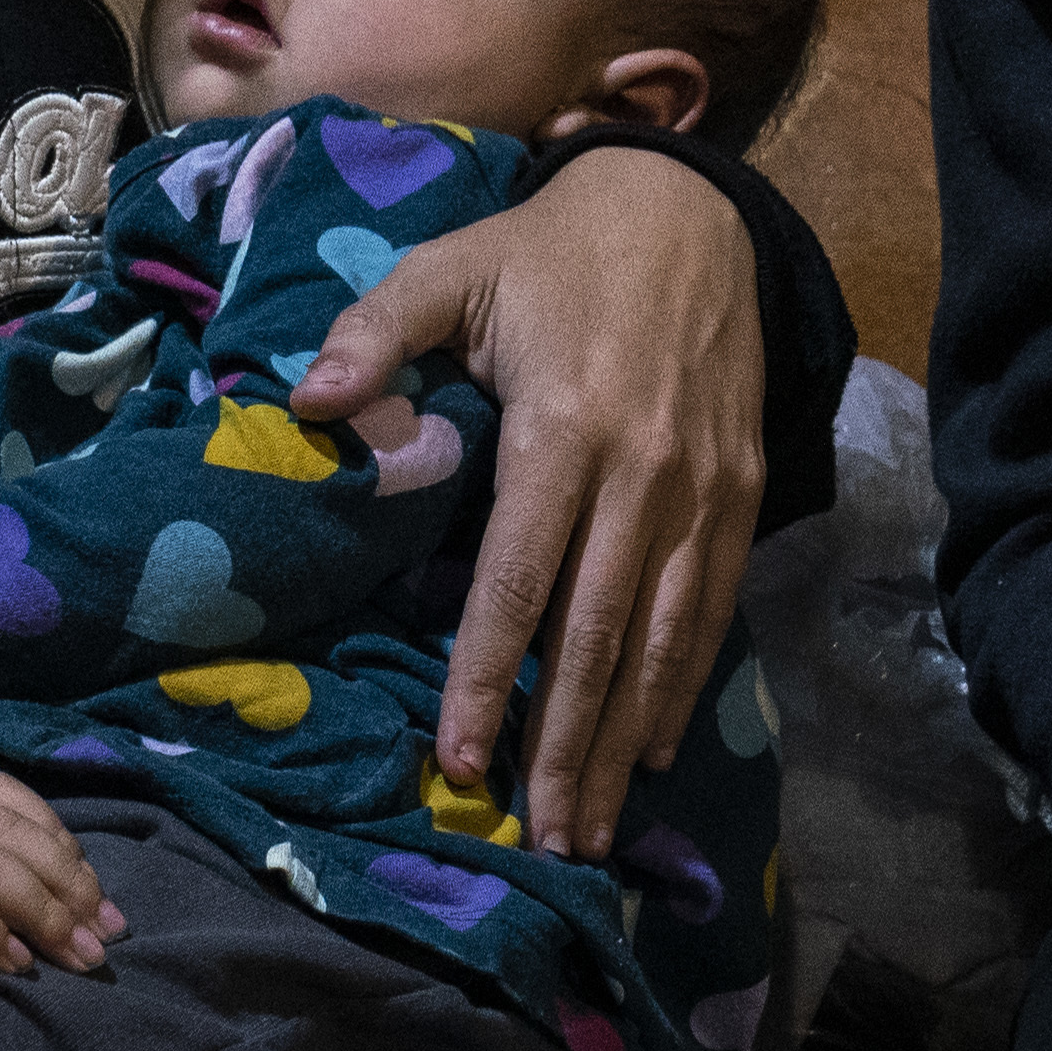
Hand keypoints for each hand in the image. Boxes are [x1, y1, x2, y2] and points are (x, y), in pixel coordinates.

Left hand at [286, 142, 763, 854]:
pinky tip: (653, 746)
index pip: (520, 578)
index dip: (492, 674)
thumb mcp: (453, 267)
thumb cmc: (549, 251)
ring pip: (661, 637)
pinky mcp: (741, 491)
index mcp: (563, 426)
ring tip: (593, 824)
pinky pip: (710, 606)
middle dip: (567, 743)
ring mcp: (702, 488)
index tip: (464, 757)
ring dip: (626, 738)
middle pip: (597, 632)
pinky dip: (684, 683)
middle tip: (542, 837)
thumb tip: (311, 401)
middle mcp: (642, 471)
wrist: (690, 213)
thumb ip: (378, 332)